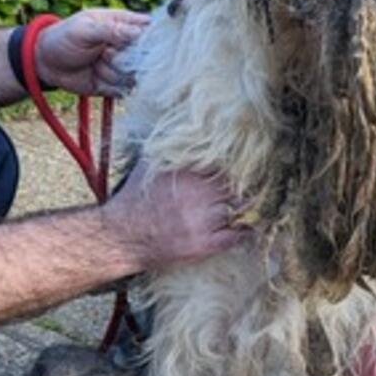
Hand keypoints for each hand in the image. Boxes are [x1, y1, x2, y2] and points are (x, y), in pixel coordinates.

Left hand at [36, 8, 149, 96]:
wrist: (46, 63)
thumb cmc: (63, 37)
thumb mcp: (84, 28)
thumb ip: (111, 30)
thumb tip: (138, 33)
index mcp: (125, 25)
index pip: (151, 31)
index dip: (148, 40)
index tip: (129, 43)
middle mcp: (130, 46)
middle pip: (146, 58)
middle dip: (123, 58)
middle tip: (104, 53)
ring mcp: (126, 67)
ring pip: (135, 76)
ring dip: (113, 73)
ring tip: (95, 64)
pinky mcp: (119, 85)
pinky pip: (126, 91)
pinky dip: (110, 87)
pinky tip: (97, 78)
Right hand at [104, 163, 249, 269]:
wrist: (121, 236)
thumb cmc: (135, 199)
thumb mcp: (150, 165)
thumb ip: (173, 149)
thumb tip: (189, 131)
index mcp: (188, 173)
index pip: (227, 165)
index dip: (240, 167)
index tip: (247, 168)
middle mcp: (198, 195)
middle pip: (237, 187)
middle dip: (246, 187)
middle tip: (254, 187)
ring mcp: (203, 221)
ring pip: (241, 209)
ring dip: (248, 207)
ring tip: (255, 206)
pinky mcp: (205, 244)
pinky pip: (237, 236)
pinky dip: (247, 231)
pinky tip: (252, 227)